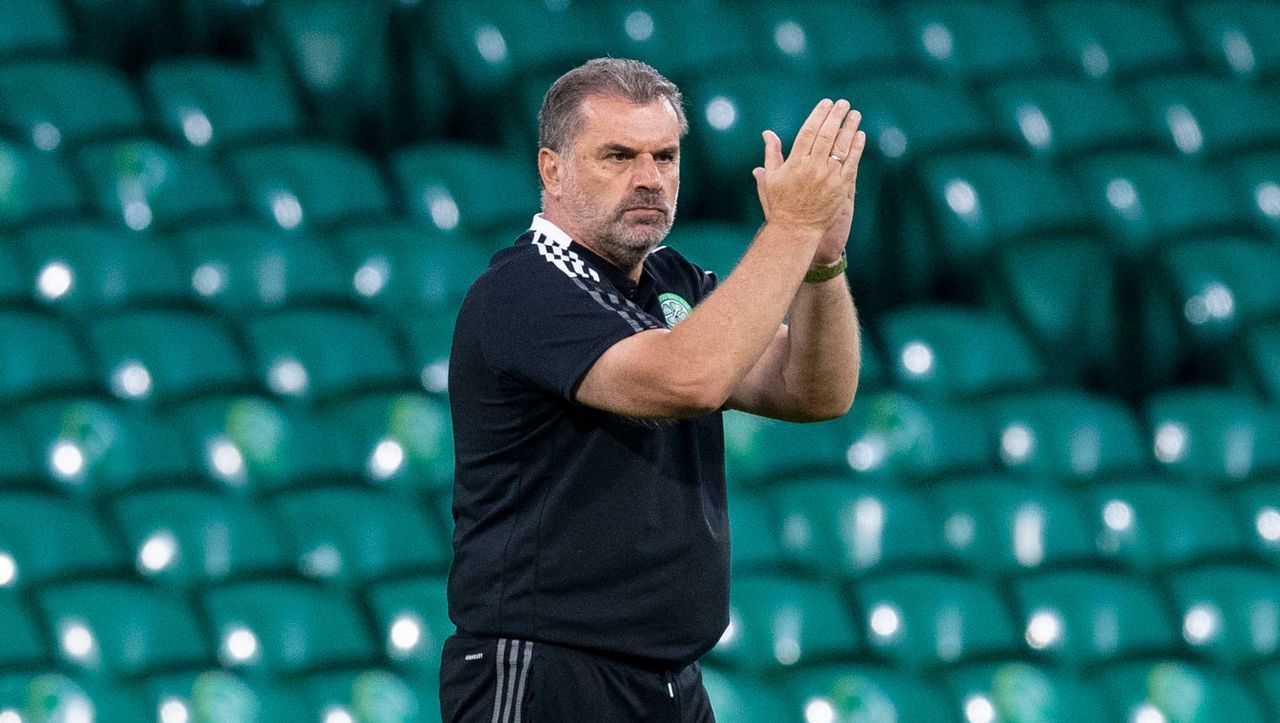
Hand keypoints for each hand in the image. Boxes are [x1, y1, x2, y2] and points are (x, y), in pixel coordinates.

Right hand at [753, 99, 865, 260]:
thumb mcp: (771, 177)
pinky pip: (851, 163)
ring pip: (842, 146)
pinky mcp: (841, 188)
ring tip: (855, 114)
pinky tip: (860, 136)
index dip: (819, 115)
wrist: (796, 230)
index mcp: (795, 162)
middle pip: (827, 135)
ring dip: (850, 128)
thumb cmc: (780, 204)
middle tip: (843, 103)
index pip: (809, 131)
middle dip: (836, 116)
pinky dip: (857, 148)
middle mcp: (812, 167)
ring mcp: (828, 177)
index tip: (826, 103)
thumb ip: (771, 153)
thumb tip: (767, 133)